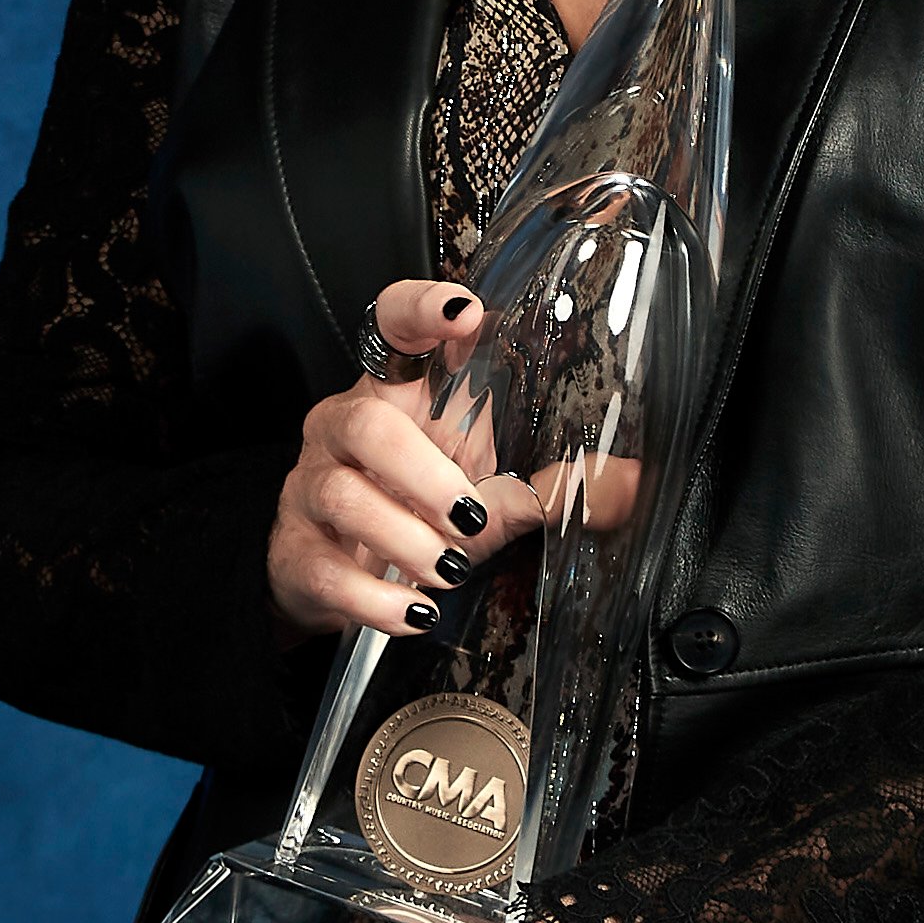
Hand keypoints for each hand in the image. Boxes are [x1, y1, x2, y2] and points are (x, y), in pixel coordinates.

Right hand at [265, 279, 527, 639]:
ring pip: (344, 497)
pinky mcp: (295, 551)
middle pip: (366, 425)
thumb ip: (548, 488)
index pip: (392, 327)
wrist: (331, 579)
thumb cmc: (415, 517)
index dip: (421, 309)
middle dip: (423, 474)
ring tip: (447, 569)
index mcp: (392, 398)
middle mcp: (342, 430)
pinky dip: (378, 598)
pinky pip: (328, 569)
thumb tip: (629, 484)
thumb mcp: (484, 496)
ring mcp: (312, 489)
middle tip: (469, 515)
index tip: (464, 312)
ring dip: (406, 540)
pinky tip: (413, 613)